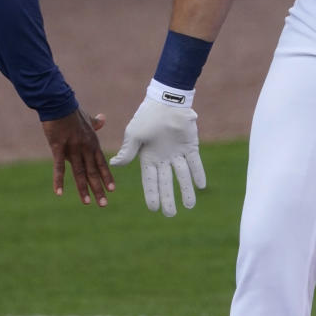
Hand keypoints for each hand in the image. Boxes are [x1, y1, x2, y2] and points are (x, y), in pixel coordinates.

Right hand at [42, 108, 114, 205]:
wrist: (59, 103)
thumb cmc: (72, 110)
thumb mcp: (87, 117)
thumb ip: (95, 122)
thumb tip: (103, 118)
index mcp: (92, 143)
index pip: (101, 163)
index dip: (106, 177)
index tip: (112, 189)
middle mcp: (85, 148)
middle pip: (93, 172)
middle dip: (98, 189)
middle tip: (104, 204)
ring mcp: (73, 149)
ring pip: (80, 173)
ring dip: (84, 189)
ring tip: (88, 203)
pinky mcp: (59, 148)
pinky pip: (59, 167)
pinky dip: (59, 181)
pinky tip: (59, 193)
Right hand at [110, 95, 205, 216]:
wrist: (167, 100)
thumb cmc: (147, 116)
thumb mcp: (134, 134)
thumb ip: (128, 151)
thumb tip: (114, 164)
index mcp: (148, 157)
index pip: (150, 181)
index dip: (152, 195)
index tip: (154, 209)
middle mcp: (163, 158)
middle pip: (166, 183)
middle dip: (168, 199)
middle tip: (171, 214)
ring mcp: (177, 153)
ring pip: (182, 176)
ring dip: (185, 190)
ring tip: (189, 205)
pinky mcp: (190, 146)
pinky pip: (195, 163)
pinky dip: (198, 173)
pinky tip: (201, 185)